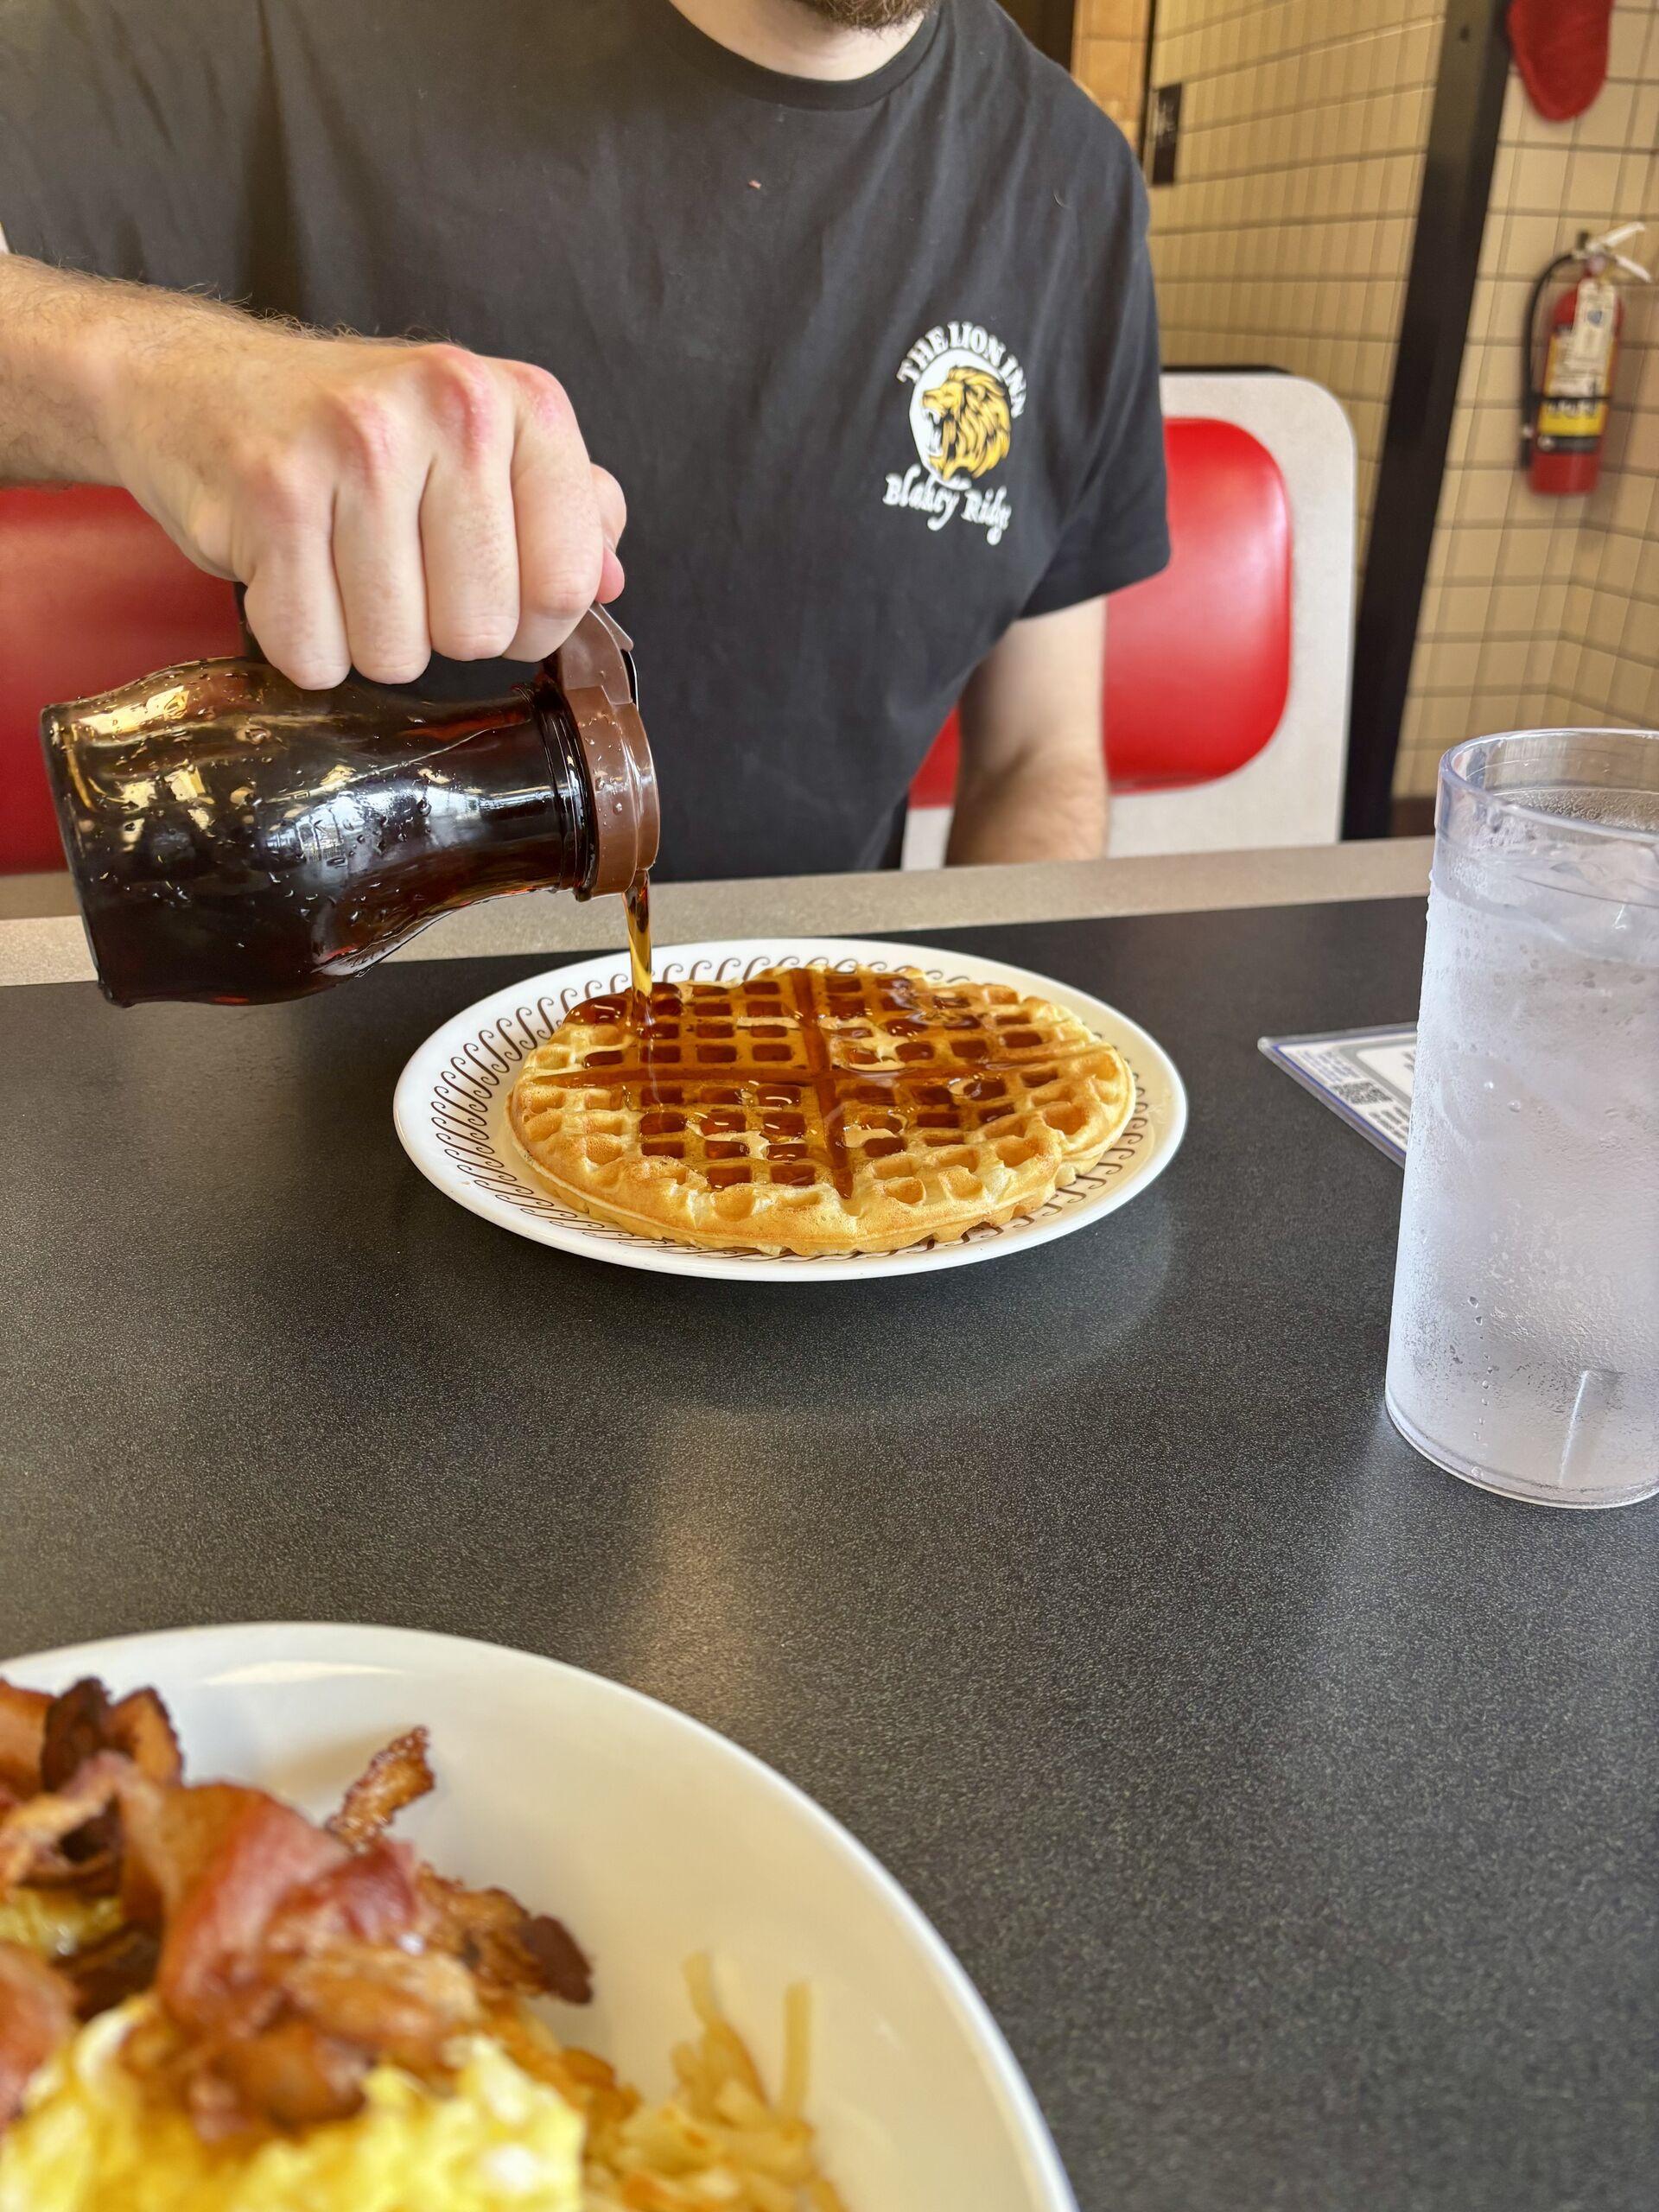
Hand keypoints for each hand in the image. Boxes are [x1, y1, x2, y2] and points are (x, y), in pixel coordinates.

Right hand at [100, 321, 624, 688]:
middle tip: (392, 567)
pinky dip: (299, 641)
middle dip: (437, 633)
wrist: (197, 385)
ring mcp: (359, 447)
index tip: (483, 587)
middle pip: (481, 634)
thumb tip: (610, 583)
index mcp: (521, 402)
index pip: (567, 585)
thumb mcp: (479, 444)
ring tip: (336, 565)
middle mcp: (450, 407)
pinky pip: (315, 653)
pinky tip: (289, 574)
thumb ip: (562, 510)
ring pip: (397, 655)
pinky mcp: (275, 493)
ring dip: (363, 639)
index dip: (527, 622)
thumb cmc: (355, 431)